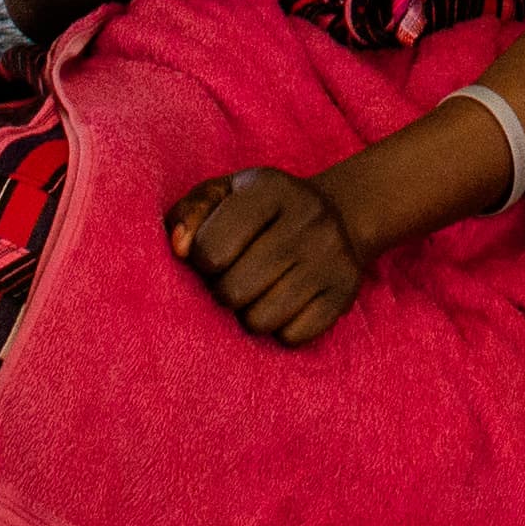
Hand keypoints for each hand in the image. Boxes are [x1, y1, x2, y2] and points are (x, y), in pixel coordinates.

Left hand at [168, 164, 371, 345]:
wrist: (340, 215)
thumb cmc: (261, 210)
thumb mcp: (223, 195)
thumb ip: (188, 214)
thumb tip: (179, 249)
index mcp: (270, 188)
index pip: (211, 249)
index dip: (201, 260)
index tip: (213, 253)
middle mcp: (308, 218)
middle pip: (233, 291)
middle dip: (223, 291)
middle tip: (235, 276)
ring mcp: (332, 256)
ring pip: (260, 320)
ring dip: (250, 313)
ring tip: (258, 290)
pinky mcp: (346, 292)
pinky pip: (292, 337)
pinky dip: (281, 329)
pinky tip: (286, 302)